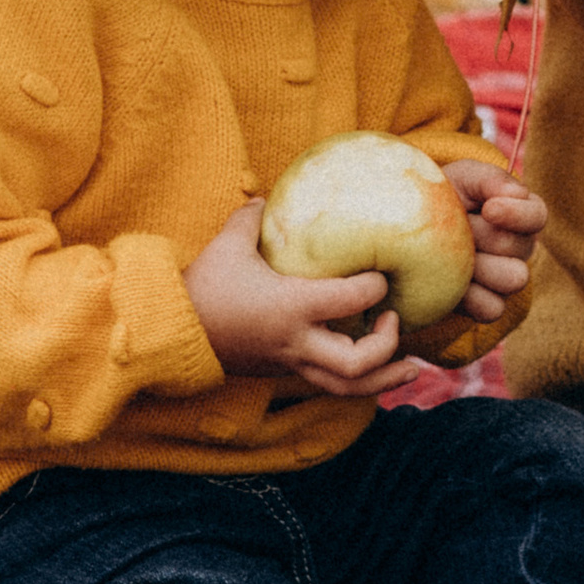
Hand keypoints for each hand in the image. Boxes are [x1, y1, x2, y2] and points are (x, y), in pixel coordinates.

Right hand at [184, 199, 423, 397]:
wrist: (172, 335)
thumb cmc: (202, 287)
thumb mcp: (228, 245)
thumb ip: (253, 218)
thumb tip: (268, 195)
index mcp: (291, 307)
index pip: (353, 301)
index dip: (376, 286)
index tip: (382, 273)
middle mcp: (297, 342)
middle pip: (358, 362)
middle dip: (388, 344)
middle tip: (395, 318)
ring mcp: (291, 363)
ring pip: (347, 387)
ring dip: (384, 380)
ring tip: (412, 368)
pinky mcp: (283, 372)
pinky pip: (327, 382)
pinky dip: (357, 378)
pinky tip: (373, 367)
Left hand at [444, 162, 542, 322]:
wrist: (409, 229)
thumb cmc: (442, 197)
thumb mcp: (462, 178)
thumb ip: (490, 180)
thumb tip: (516, 194)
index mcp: (521, 214)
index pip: (538, 215)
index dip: (517, 214)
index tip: (489, 209)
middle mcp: (520, 248)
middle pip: (519, 248)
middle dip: (482, 236)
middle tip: (456, 229)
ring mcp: (506, 279)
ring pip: (512, 279)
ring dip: (479, 266)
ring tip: (452, 255)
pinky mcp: (488, 305)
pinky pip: (493, 308)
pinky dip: (470, 297)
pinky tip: (450, 282)